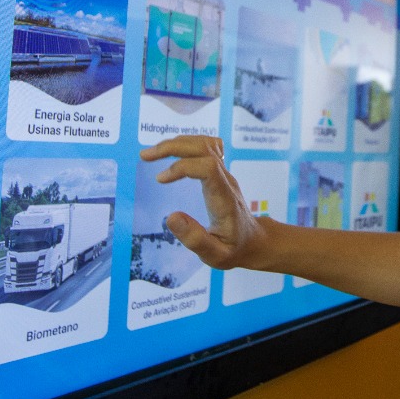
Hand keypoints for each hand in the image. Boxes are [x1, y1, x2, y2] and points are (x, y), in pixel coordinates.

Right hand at [140, 135, 265, 268]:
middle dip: (173, 147)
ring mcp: (224, 174)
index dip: (182, 167)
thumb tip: (170, 217)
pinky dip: (185, 145)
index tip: (160, 179)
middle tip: (146, 156)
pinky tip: (171, 152)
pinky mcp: (220, 172)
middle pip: (204, 148)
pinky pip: (205, 148)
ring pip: (204, 144)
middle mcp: (226, 180)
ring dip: (177, 143)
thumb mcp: (216, 255)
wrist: (253, 240)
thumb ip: (195, 239)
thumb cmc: (234, 248)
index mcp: (224, 199)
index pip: (208, 168)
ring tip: (152, 153)